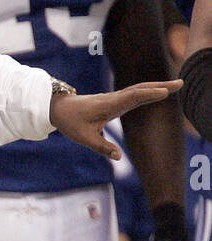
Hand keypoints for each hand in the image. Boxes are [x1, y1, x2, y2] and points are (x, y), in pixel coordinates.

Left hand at [49, 80, 182, 159]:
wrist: (60, 108)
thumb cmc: (71, 122)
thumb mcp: (84, 138)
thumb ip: (102, 147)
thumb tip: (118, 158)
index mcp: (108, 106)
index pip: (132, 97)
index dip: (148, 94)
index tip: (164, 92)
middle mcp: (114, 99)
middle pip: (140, 89)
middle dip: (160, 85)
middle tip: (181, 82)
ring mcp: (115, 98)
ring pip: (139, 90)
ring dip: (157, 86)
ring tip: (175, 85)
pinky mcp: (115, 100)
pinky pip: (135, 94)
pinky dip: (148, 90)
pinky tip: (159, 91)